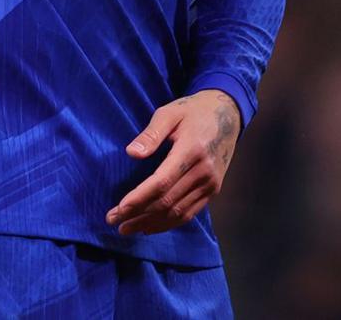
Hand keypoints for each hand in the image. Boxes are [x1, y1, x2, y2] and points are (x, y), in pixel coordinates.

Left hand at [105, 91, 241, 235]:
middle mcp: (203, 171)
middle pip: (167, 201)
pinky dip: (168, 223)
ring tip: (126, 228)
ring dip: (150, 223)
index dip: (139, 198)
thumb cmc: (193, 111)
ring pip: (177, 212)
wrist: (227, 114)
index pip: (162, 182)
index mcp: (192, 150)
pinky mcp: (213, 190)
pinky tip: (149, 226)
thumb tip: (131, 153)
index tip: (119, 209)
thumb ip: (150, 133)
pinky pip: (189, 213)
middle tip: (112, 220)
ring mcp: (210, 184)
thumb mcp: (169, 113)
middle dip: (138, 214)